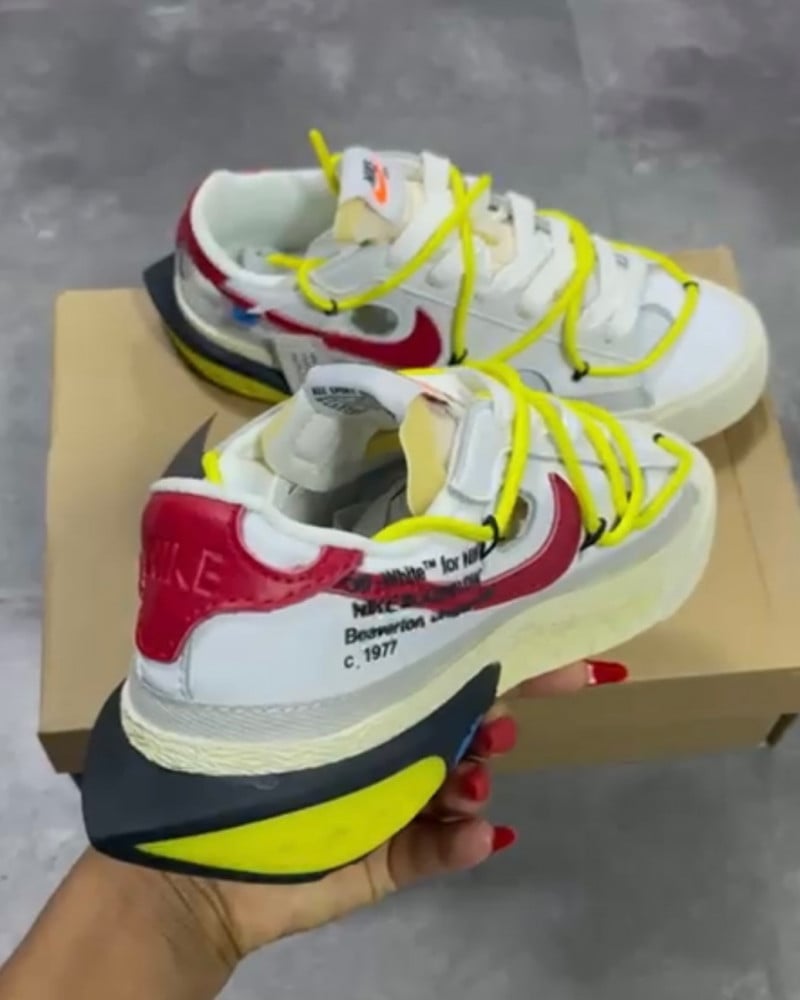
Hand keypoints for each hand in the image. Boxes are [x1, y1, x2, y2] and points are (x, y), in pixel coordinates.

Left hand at [202, 658, 625, 955]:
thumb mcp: (278, 687)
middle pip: (460, 721)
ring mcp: (391, 803)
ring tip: (470, 780)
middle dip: (495, 716)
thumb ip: (326, 645)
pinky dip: (463, 843)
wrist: (191, 866)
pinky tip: (480, 834)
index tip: (557, 650)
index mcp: (360, 698)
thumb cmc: (230, 759)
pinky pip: (437, 850)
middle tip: (501, 724)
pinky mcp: (386, 859)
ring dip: (478, 777)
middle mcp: (382, 741)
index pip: (434, 665)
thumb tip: (372, 588)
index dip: (498, 653)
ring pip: (458, 783)